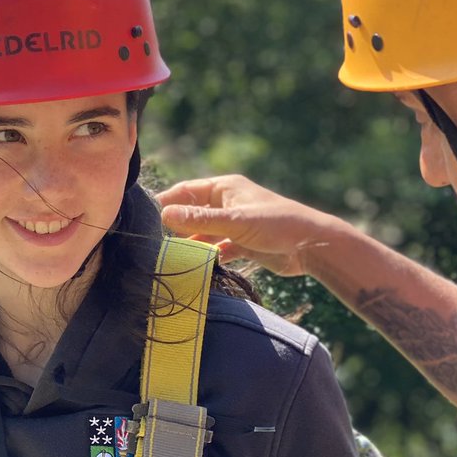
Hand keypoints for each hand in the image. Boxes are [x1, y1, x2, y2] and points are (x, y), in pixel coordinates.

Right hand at [157, 175, 331, 276]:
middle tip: (153, 243)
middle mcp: (227, 203)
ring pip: (204, 233)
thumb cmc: (276, 224)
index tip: (144, 216)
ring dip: (192, 244)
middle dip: (176, 227)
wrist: (312, 247)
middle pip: (193, 213)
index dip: (166, 202)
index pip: (186, 191)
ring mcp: (235, 224)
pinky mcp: (244, 244)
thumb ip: (200, 220)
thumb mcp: (235, 221)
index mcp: (225, 188)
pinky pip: (218, 249)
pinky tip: (197, 267)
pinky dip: (209, 256)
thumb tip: (164, 214)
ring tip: (172, 258)